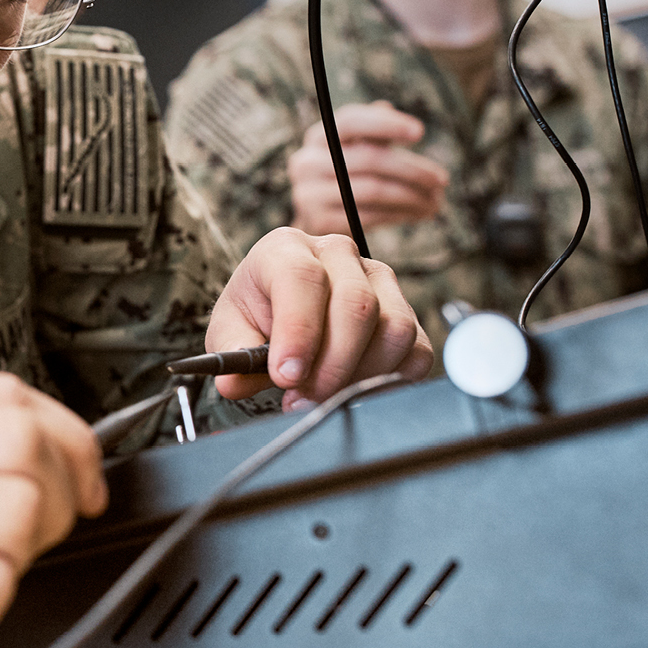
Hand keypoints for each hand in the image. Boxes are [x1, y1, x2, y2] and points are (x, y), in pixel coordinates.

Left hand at [205, 227, 433, 410]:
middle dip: (332, 364)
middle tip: (305, 398)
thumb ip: (233, 355)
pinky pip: (416, 349)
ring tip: (326, 396)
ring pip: (394, 327)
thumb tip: (233, 382)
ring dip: (362, 375)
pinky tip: (355, 389)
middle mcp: (337, 254)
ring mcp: (378, 279)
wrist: (279, 314)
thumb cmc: (256, 317)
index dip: (298, 331)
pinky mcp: (405, 310)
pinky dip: (390, 379)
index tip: (287, 376)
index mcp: (286, 248)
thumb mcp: (231, 332)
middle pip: (357, 305)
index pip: (302, 277)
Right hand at [288, 101, 448, 234]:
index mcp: (317, 137)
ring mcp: (309, 194)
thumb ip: (370, 131)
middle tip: (442, 180)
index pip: (351, 121)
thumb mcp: (354, 150)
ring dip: (411, 196)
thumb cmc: (345, 178)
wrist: (318, 219)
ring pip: (372, 190)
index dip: (386, 124)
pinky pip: (368, 216)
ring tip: (436, 201)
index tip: (420, 132)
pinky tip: (418, 213)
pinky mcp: (319, 222)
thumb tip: (386, 106)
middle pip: (369, 158)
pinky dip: (399, 214)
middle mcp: (306, 162)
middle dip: (411, 169)